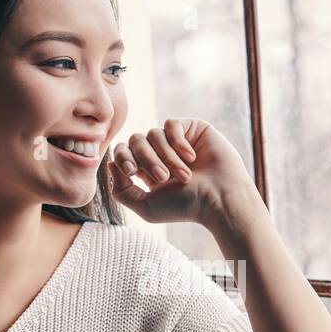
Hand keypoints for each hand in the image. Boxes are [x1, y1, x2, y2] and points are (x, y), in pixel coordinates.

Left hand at [106, 118, 256, 226]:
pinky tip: (191, 157)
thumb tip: (111, 165)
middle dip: (146, 159)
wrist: (219, 199)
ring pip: (153, 134)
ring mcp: (177, 139)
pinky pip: (171, 124)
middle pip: (135, 140)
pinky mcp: (193, 128)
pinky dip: (177, 141)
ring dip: (166, 156)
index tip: (132, 172)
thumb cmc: (186, 206)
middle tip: (163, 178)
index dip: (123, 158)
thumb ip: (121, 191)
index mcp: (148, 170)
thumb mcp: (146, 207)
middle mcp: (161, 153)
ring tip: (183, 175)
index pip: (123, 152)